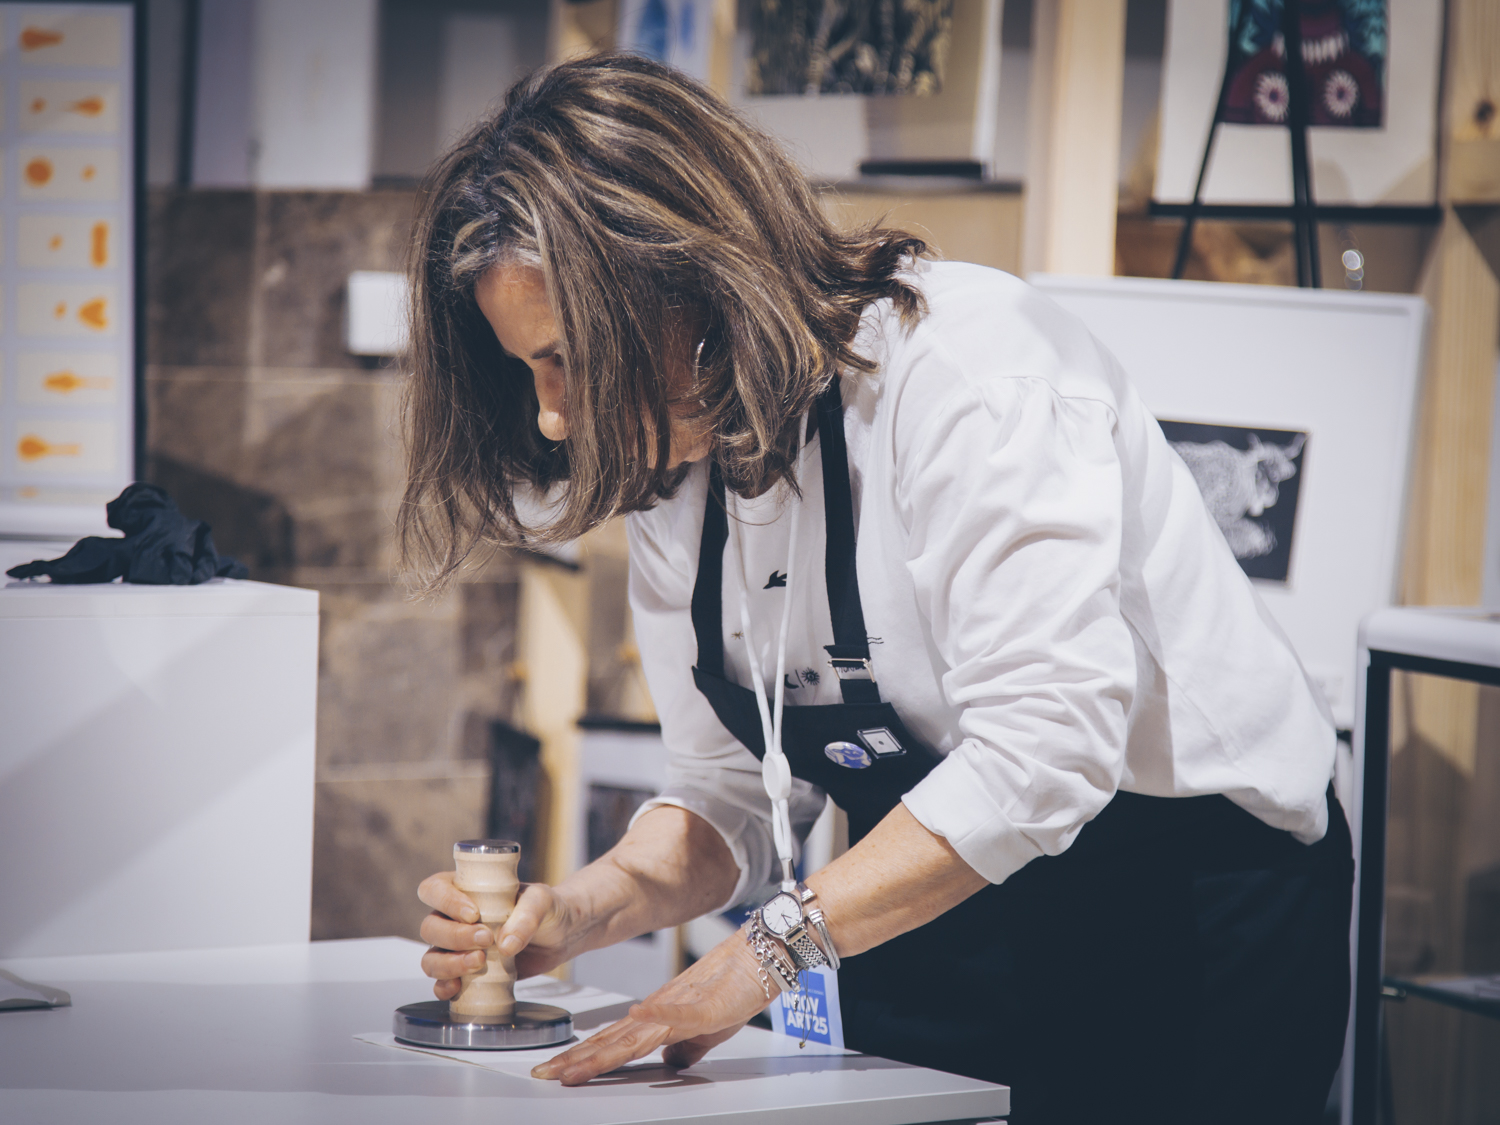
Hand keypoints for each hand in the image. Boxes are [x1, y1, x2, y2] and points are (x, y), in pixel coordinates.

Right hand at [417, 871, 581, 1000]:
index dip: (446, 901)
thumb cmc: (549, 909)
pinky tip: (458, 987)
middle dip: (454, 937)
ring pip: (431, 957)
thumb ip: (527, 916)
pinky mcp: (467, 972)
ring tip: (479, 963)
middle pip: (430, 927)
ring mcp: (458, 947)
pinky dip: (444, 987)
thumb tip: (506, 945)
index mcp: (467, 890)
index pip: (434, 889)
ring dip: (448, 964)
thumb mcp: (543, 901)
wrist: (564, 935)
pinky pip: (441, 982)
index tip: (473, 914)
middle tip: (486, 940)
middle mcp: (455, 918)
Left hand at [531, 928, 771, 1084]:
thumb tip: (669, 1064)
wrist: (761, 955)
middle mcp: (659, 1012)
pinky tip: (638, 1015)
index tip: (556, 1072)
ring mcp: (678, 1008)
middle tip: (545, 1074)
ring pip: (633, 1033)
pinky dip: (656, 1014)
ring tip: (574, 1064)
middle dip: (577, 1060)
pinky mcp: (703, 1004)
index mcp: (657, 1018)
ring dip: (602, 1050)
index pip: (612, 1043)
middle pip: (612, 1042)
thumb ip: (684, 1047)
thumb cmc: (736, 987)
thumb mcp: (706, 1029)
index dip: (583, 1058)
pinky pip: (677, 1010)